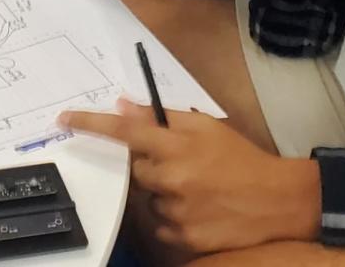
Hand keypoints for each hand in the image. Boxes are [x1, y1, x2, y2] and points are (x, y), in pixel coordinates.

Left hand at [61, 99, 320, 253]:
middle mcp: (171, 178)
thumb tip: (124, 106)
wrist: (280, 201)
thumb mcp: (205, 127)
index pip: (123, 131)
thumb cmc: (242, 159)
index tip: (65, 119)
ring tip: (197, 189)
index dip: (90, 123)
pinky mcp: (183, 238)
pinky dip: (171, 216)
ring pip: (148, 198)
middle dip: (149, 165)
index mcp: (175, 146)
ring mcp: (176, 211)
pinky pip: (160, 225)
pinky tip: (198, 208)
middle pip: (135, 169)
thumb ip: (163, 117)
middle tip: (178, 164)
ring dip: (162, 192)